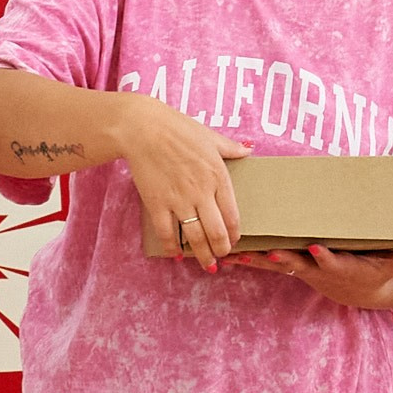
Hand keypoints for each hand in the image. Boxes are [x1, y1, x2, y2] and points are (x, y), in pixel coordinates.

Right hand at [115, 95, 249, 269]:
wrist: (142, 128)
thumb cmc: (178, 128)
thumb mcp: (210, 136)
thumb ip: (231, 148)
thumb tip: (249, 149)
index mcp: (218, 176)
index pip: (232, 215)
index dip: (235, 234)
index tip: (235, 240)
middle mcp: (201, 192)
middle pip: (216, 232)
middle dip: (222, 250)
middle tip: (222, 256)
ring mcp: (178, 200)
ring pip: (195, 237)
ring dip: (202, 255)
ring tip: (207, 264)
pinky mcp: (156, 204)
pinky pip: (167, 233)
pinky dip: (173, 247)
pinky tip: (177, 254)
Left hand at [225, 243, 392, 309]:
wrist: (356, 290)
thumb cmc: (375, 269)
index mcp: (341, 268)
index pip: (333, 263)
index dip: (325, 258)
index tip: (317, 250)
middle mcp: (316, 270)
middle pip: (297, 264)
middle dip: (282, 260)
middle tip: (268, 253)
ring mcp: (299, 268)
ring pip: (272, 263)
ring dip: (252, 259)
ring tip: (230, 254)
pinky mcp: (287, 264)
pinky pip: (262, 260)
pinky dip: (243, 257)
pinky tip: (221, 253)